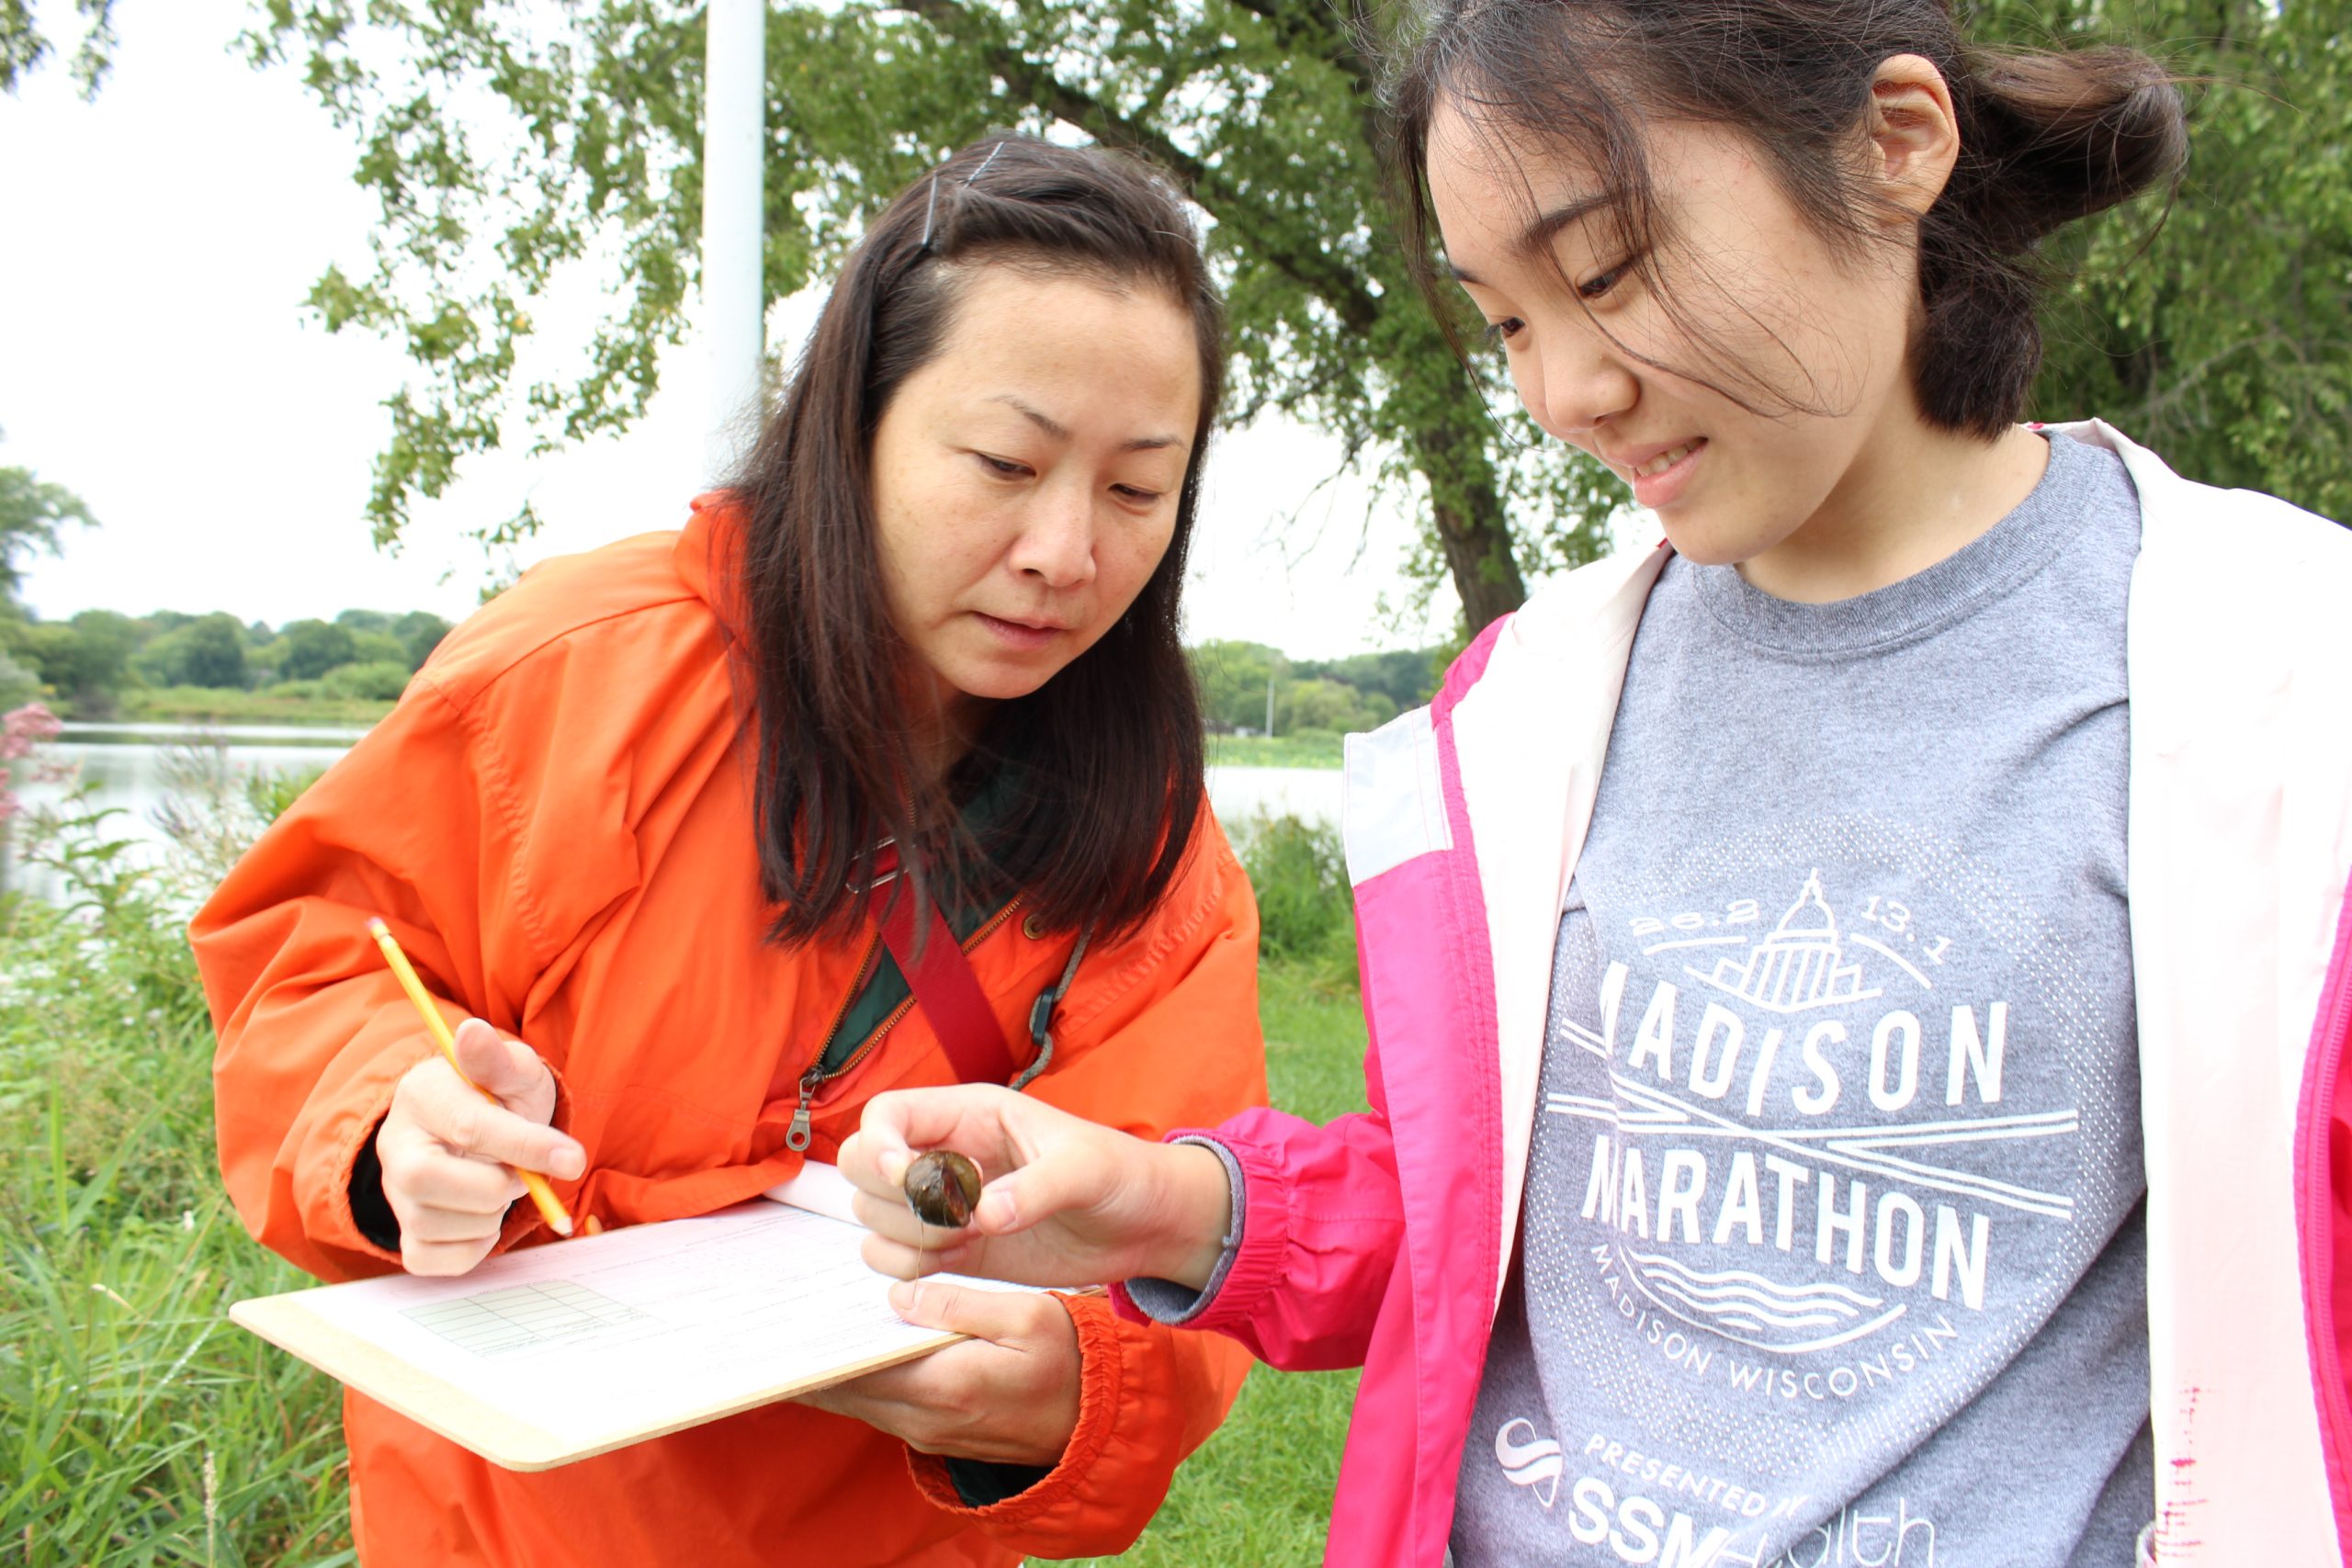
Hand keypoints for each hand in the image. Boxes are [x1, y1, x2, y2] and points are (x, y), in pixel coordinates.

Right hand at [376, 1018, 584, 1275]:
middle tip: (523, 1175)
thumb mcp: (514, 1072)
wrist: (483, 1132)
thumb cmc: (502, 1100)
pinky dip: (477, 1246)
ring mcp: (395, 1194)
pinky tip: (486, 1217)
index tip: (573, 1158)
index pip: (469, 1126)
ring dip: (492, 1215)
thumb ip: (499, 1059)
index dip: (526, 1146)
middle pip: (429, 1181)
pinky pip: (440, 1260)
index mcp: (421, 1094)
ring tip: (502, 1185)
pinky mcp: (408, 1235)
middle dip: (497, 1186)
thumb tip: (473, 1032)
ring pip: (437, 1225)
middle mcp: (396, 1145)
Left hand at [794, 1282, 1080, 1464]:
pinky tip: (844, 1352)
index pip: (860, 1367)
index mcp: (946, 1384)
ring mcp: (927, 1432)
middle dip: (812, 1356)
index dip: (821, 1343)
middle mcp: (926, 1418)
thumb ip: (959, 1302)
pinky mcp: (933, 1433)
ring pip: (856, 1403)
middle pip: (845, 1389)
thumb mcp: (1027, 1314)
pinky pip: (877, 1409)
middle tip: (777, 1319)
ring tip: (799, 1331)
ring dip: (829, 1371)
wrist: (1096, 1421)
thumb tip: (900, 1291)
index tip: (788, 1316)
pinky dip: (854, 1384)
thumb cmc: (1069, 1359)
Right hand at [838, 1084, 1230, 1290]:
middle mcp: (945, 1154)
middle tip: (953, 1217)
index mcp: (970, 1114)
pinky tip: (962, 1261)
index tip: (909, 1180)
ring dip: (907, 1237)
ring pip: (872, 1217)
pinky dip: (913, 1267)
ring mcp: (944, 1204)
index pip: (887, 1115)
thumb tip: (982, 1216)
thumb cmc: (1119, 1175)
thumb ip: (1034, 1188)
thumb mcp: (1085, 1169)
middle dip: (891, 1198)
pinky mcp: (953, 1248)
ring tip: (967, 1240)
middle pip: (861, 1165)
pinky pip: (895, 1258)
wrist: (1144, 1225)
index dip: (880, 1147)